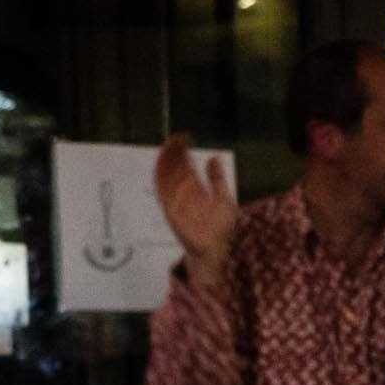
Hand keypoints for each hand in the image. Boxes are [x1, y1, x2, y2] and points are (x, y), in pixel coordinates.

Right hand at [154, 133, 236, 286]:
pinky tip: (161, 164)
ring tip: (168, 145)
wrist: (214, 248)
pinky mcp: (170, 209)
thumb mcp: (224, 197)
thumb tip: (213, 157)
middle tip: (174, 137)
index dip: (183, 151)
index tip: (183, 137)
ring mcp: (175, 201)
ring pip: (167, 177)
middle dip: (173, 152)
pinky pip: (162, 191)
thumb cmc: (219, 227)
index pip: (185, 166)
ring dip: (166, 161)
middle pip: (174, 168)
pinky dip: (160, 177)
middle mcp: (183, 193)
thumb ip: (217, 178)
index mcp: (195, 189)